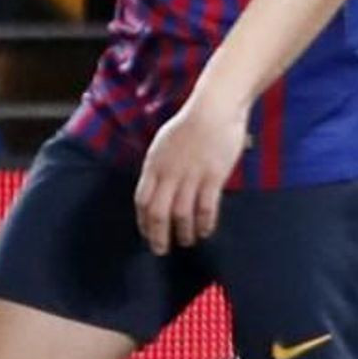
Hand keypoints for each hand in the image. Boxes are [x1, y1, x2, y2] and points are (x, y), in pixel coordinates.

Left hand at [134, 91, 246, 254]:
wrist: (214, 108)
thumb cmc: (192, 123)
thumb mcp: (165, 143)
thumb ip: (160, 165)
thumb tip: (160, 185)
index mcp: (154, 165)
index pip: (142, 200)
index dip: (143, 221)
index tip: (147, 234)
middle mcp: (169, 173)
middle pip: (158, 212)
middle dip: (158, 235)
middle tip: (161, 250)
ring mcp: (191, 175)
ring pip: (182, 213)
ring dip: (183, 232)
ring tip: (187, 241)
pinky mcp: (213, 176)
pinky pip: (206, 207)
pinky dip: (204, 223)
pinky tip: (205, 232)